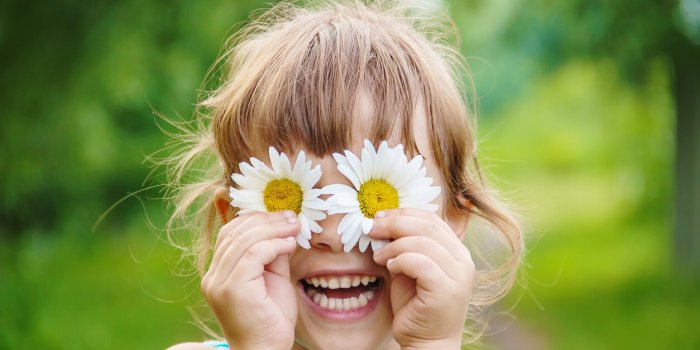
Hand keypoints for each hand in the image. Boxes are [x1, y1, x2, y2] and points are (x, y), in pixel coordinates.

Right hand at [201, 210, 299, 349]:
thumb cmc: (271, 318)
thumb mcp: (273, 277)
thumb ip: (273, 253)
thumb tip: (283, 225)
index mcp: (218, 273)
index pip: (229, 233)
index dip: (255, 219)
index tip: (282, 216)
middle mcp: (213, 277)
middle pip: (234, 233)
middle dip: (266, 220)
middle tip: (291, 217)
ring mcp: (219, 284)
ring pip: (244, 241)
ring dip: (273, 229)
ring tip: (294, 227)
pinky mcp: (232, 289)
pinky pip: (253, 255)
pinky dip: (274, 244)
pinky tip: (290, 244)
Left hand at [369, 208, 474, 349]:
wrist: (427, 342)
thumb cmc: (416, 305)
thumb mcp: (409, 268)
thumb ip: (404, 246)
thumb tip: (381, 222)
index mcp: (457, 251)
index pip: (431, 218)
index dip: (403, 213)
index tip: (379, 217)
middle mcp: (463, 261)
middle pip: (427, 226)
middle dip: (394, 223)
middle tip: (372, 228)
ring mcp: (459, 276)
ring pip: (422, 243)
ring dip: (394, 245)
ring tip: (379, 257)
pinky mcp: (447, 291)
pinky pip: (420, 263)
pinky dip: (400, 260)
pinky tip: (390, 267)